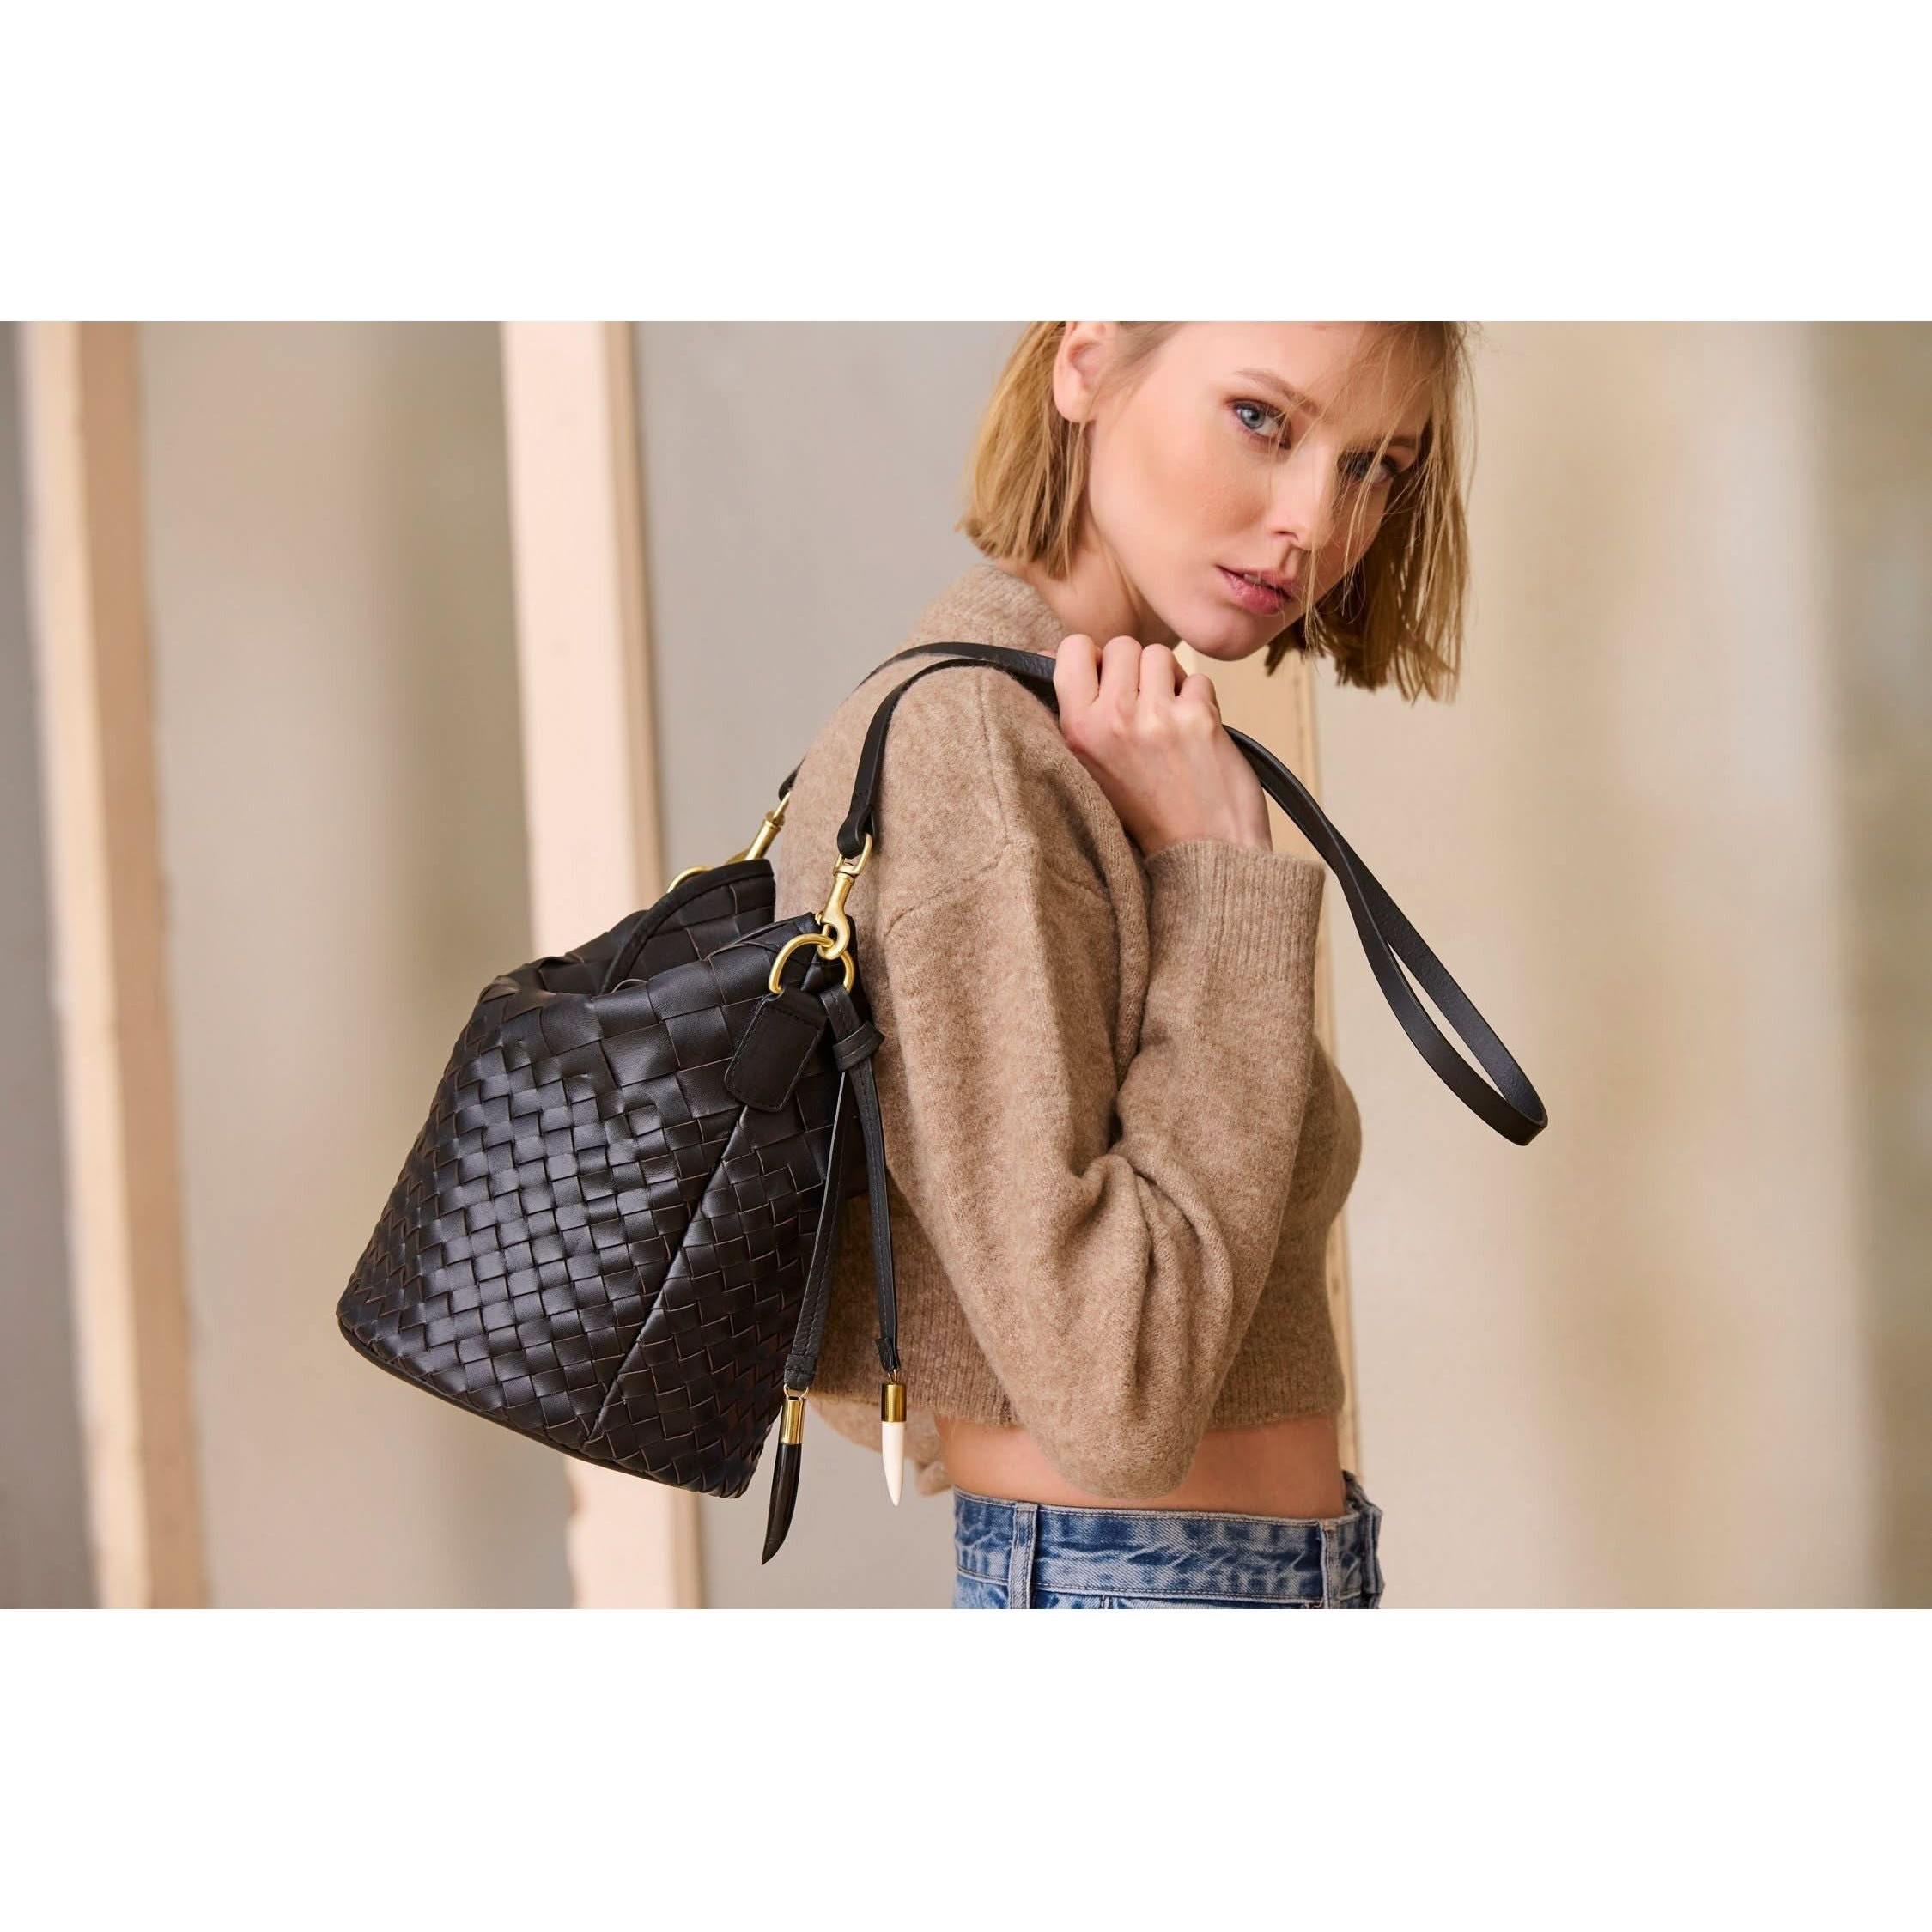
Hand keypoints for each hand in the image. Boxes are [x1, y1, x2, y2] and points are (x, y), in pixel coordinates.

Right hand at [1051, 634, 1272, 859]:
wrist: (1202, 855)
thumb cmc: (1147, 813)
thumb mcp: (1089, 765)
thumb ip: (1074, 711)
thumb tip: (1047, 651)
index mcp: (1077, 731)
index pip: (1073, 649)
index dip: (1095, 656)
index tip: (1107, 680)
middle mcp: (1111, 720)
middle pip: (1123, 646)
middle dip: (1138, 669)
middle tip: (1146, 709)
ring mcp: (1155, 718)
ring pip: (1161, 656)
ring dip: (1171, 681)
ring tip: (1171, 721)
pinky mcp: (1197, 718)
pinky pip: (1199, 679)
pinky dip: (1202, 702)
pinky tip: (1196, 735)